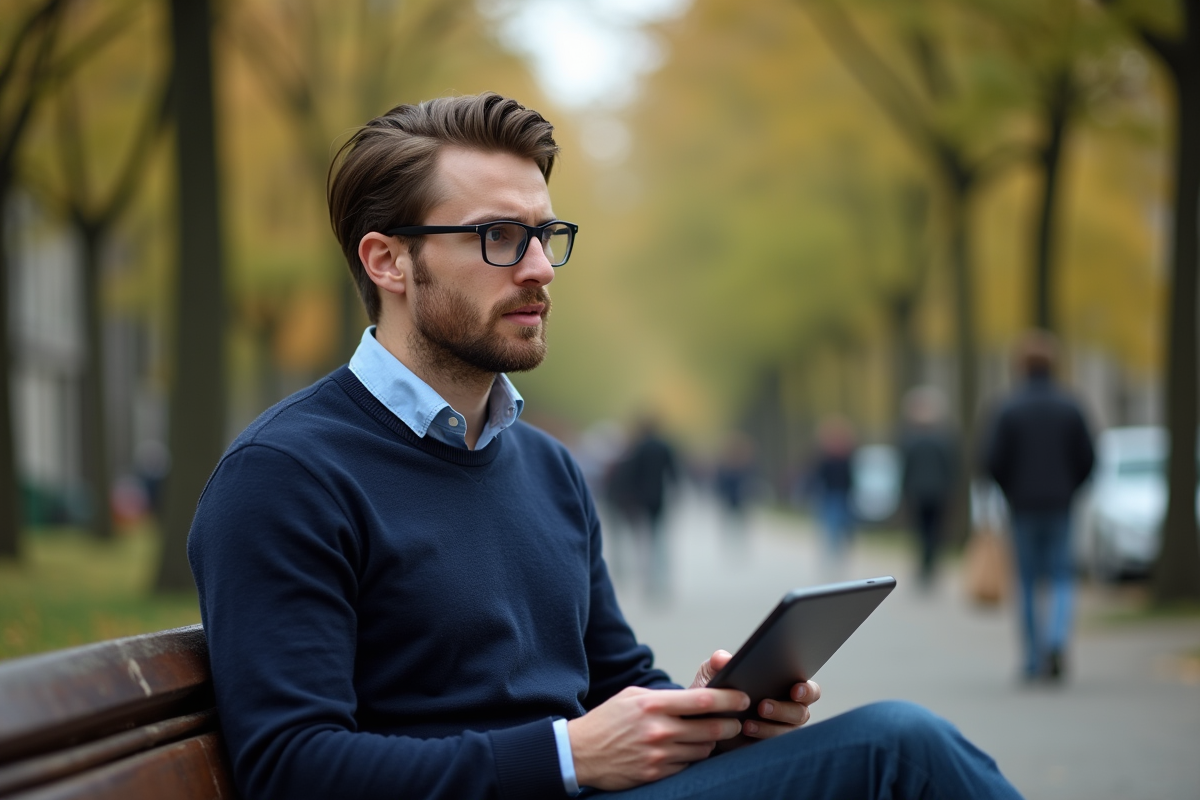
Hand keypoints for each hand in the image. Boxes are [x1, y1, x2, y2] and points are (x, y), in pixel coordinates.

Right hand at [566, 685, 747, 790]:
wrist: (581, 753)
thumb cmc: (607, 720)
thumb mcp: (632, 697)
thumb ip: (663, 697)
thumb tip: (693, 699)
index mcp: (654, 705)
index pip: (702, 700)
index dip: (729, 699)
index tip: (742, 697)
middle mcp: (659, 730)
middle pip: (712, 727)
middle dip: (731, 724)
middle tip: (737, 722)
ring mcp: (659, 754)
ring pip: (703, 749)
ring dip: (712, 742)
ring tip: (711, 735)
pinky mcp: (656, 773)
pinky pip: (688, 766)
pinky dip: (693, 758)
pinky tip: (690, 751)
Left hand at [691, 650, 821, 745]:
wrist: (702, 722)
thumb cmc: (715, 692)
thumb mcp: (712, 674)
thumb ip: (718, 662)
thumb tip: (724, 659)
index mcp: (785, 687)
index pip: (809, 690)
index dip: (806, 690)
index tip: (795, 690)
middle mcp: (789, 710)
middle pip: (801, 712)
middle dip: (784, 709)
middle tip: (763, 706)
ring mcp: (781, 730)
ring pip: (788, 731)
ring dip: (770, 727)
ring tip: (747, 723)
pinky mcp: (768, 747)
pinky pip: (773, 746)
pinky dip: (761, 738)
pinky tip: (745, 731)